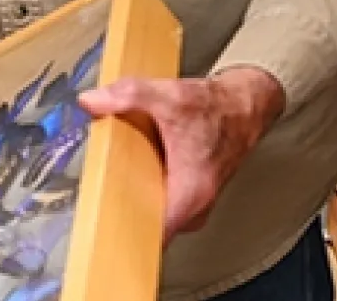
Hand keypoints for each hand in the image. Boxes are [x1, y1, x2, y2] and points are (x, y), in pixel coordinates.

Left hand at [78, 66, 284, 240]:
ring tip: (106, 188)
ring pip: (152, 217)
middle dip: (120, 217)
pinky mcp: (189, 196)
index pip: (155, 237)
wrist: (244, 105)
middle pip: (148, 229)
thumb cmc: (217, 109)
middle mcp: (194, 206)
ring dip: (130, 203)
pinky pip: (158, 205)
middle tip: (94, 204)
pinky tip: (126, 177)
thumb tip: (92, 102)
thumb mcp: (170, 97)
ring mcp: (193, 204)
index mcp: (190, 194)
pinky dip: (141, 193)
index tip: (102, 236)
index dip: (126, 240)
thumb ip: (129, 95)